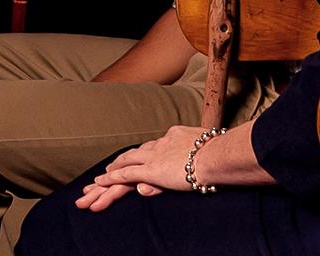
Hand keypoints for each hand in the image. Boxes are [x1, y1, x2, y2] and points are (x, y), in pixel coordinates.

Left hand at [75, 125, 208, 210]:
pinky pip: (126, 174)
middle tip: (109, 169)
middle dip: (121, 162)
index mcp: (175, 137)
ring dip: (111, 171)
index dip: (144, 154)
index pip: (155, 147)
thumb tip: (198, 157)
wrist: (217, 154)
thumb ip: (195, 154)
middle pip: (136, 153)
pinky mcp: (151, 170)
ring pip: (126, 162)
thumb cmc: (220, 153)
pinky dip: (111, 178)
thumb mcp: (206, 149)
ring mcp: (154, 156)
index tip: (138, 159)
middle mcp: (161, 144)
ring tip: (99, 178)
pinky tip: (100, 182)